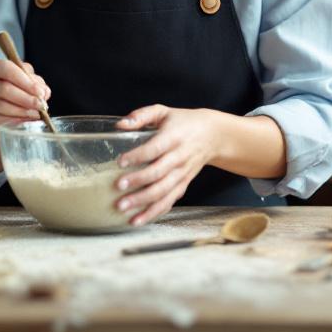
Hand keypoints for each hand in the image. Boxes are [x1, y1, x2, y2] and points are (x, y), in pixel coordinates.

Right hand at [0, 59, 49, 135]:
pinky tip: (25, 122)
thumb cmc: (19, 92)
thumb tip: (43, 92)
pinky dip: (13, 121)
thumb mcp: (29, 83)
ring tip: (36, 114)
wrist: (5, 112)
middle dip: (26, 98)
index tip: (40, 93)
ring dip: (22, 111)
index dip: (25, 81)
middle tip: (41, 106)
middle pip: (4, 88)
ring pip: (1, 105)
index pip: (7, 69)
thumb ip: (37, 84)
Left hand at [113, 106, 221, 225]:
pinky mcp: (183, 185)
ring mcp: (182, 174)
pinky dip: (154, 212)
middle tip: (118, 188)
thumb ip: (141, 116)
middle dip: (138, 183)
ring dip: (144, 203)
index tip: (120, 162)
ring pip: (164, 192)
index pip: (155, 149)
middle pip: (158, 174)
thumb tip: (119, 125)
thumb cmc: (182, 121)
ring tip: (123, 209)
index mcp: (173, 138)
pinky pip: (169, 201)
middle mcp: (178, 158)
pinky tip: (138, 220)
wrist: (213, 135)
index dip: (138, 156)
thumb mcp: (163, 112)